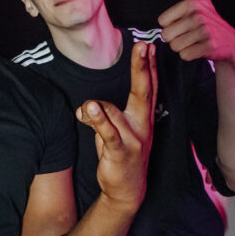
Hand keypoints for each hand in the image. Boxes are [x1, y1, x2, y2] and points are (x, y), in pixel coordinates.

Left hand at [76, 42, 156, 212]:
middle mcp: (142, 125)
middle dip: (142, 67)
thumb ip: (104, 114)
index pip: (149, 86)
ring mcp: (133, 139)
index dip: (149, 65)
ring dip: (99, 108)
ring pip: (114, 111)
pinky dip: (97, 120)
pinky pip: (108, 132)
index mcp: (143, 117)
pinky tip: (88, 109)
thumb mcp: (114, 130)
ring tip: (88, 107)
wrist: (127, 190)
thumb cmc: (120, 154)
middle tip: (143, 46)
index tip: (149, 45)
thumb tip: (86, 105)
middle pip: (143, 91)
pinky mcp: (120, 151)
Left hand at [158, 0, 234, 62]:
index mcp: (192, 3)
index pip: (162, 22)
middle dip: (175, 39)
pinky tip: (200, 49)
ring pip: (175, 46)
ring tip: (195, 41)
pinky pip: (185, 55)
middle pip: (166, 35)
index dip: (171, 25)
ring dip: (183, 47)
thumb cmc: (209, 20)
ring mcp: (205, 31)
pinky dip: (190, 55)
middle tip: (189, 35)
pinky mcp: (210, 46)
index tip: (185, 24)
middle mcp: (199, 15)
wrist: (229, 42)